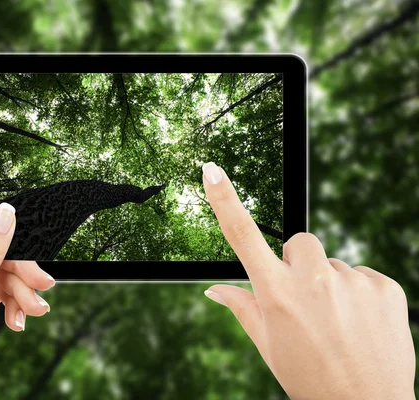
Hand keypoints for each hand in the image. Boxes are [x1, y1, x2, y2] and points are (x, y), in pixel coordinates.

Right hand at [201, 162, 414, 399]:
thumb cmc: (308, 377)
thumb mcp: (267, 345)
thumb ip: (241, 307)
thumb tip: (214, 289)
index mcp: (275, 293)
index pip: (242, 235)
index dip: (224, 199)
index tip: (212, 170)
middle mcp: (312, 280)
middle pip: (300, 243)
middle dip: (299, 263)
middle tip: (305, 299)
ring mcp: (351, 282)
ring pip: (334, 264)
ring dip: (332, 284)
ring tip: (338, 323)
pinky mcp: (385, 287)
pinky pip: (363, 276)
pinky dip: (359, 294)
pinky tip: (360, 323)